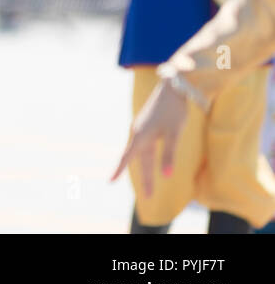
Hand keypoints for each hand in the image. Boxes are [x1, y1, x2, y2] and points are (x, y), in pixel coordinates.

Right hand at [111, 79, 188, 197]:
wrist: (174, 87)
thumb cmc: (174, 110)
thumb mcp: (174, 133)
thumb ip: (169, 154)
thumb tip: (167, 176)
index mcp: (141, 135)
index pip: (128, 157)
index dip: (119, 170)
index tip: (110, 182)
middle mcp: (139, 133)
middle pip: (140, 160)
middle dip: (145, 179)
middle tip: (148, 196)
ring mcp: (143, 129)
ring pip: (143, 154)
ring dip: (147, 170)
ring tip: (150, 185)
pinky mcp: (149, 126)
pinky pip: (145, 147)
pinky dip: (147, 159)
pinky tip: (150, 162)